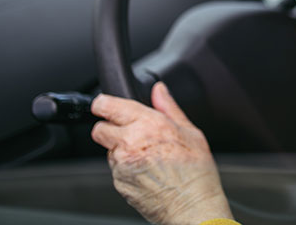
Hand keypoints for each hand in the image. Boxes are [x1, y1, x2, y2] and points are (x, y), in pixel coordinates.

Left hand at [91, 82, 231, 224]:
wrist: (191, 205)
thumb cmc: (196, 171)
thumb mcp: (191, 132)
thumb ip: (169, 107)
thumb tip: (159, 90)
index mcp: (149, 124)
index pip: (107, 106)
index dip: (103, 104)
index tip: (105, 105)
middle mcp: (130, 142)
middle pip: (100, 129)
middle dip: (110, 128)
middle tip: (130, 133)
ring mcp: (121, 164)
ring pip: (108, 149)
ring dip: (120, 149)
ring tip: (146, 155)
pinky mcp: (118, 182)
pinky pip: (115, 169)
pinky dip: (125, 167)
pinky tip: (146, 170)